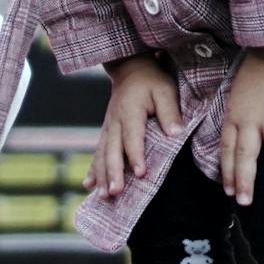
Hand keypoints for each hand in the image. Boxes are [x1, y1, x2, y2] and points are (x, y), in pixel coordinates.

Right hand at [91, 56, 180, 196]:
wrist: (130, 68)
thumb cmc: (152, 81)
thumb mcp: (165, 91)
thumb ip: (169, 112)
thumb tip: (175, 134)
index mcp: (130, 112)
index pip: (133, 137)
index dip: (136, 156)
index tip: (140, 174)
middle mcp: (115, 122)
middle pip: (113, 150)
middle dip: (113, 173)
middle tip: (115, 192)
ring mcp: (108, 128)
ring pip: (102, 154)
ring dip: (101, 175)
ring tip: (104, 195)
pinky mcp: (106, 132)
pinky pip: (98, 152)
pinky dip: (93, 169)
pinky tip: (88, 185)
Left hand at [220, 48, 263, 204]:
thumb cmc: (255, 76)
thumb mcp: (236, 99)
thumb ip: (237, 122)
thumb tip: (235, 146)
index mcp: (235, 116)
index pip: (228, 150)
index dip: (228, 172)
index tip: (229, 191)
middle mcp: (252, 119)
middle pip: (247, 156)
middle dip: (245, 182)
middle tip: (246, 204)